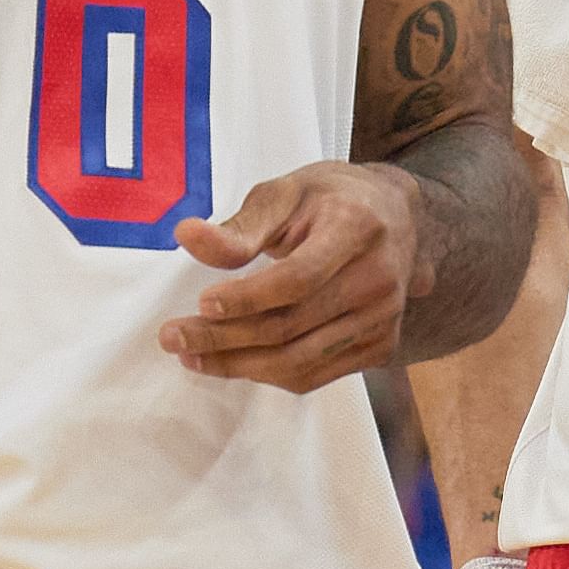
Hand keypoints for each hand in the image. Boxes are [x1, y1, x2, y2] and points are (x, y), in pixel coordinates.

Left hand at [158, 159, 429, 389]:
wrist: (396, 219)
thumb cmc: (331, 200)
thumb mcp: (286, 192)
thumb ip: (240, 225)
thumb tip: (186, 237)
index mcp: (357, 229)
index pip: (298, 278)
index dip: (247, 297)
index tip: (201, 303)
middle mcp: (379, 279)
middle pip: (291, 325)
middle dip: (224, 337)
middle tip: (172, 337)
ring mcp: (383, 319)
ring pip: (299, 360)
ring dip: (238, 364)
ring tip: (191, 355)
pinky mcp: (380, 347)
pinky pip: (314, 375)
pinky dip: (268, 374)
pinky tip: (233, 361)